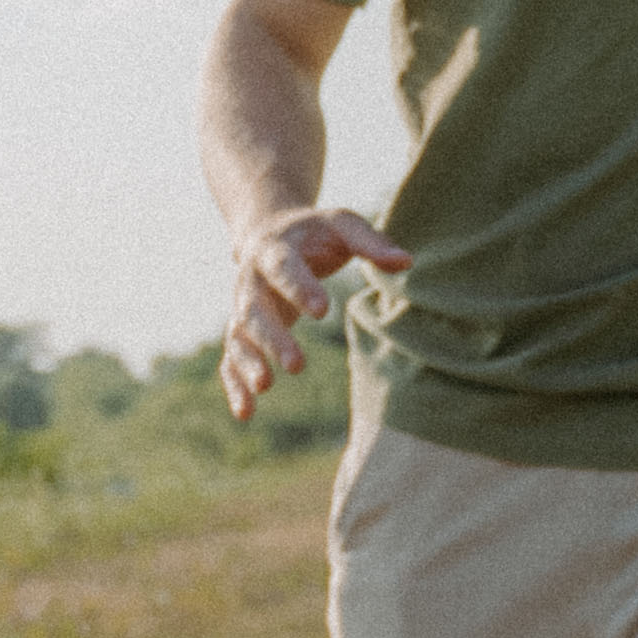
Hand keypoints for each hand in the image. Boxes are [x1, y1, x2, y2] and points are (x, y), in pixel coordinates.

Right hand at [221, 208, 407, 421]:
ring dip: (249, 362)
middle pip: (254, 308)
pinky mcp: (241, 329)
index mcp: (274, 249)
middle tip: (298, 365)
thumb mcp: (341, 225)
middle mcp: (250, 279)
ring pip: (239, 336)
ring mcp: (242, 306)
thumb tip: (407, 262)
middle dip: (273, 338)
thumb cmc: (315, 232)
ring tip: (266, 387)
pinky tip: (246, 413)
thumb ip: (370, 242)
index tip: (322, 310)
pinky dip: (234, 384)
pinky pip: (231, 357)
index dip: (299, 288)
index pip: (283, 267)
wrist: (269, 230)